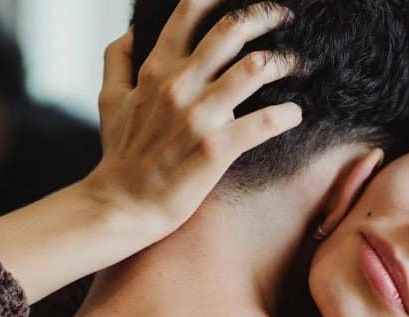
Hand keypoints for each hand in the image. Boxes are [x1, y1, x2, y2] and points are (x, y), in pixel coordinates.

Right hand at [84, 0, 301, 242]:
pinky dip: (288, 114)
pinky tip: (295, 114)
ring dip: (286, 61)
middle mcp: (178, 85)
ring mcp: (198, 116)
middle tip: (288, 17)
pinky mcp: (216, 148)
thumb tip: (131, 31)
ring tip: (299, 64)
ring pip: (255, 68)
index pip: (190, 11)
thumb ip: (117, 60)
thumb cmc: (120, 156)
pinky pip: (264, 122)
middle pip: (233, 28)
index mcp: (156, 69)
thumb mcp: (109, 101)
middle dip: (268, 14)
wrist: (121, 206)